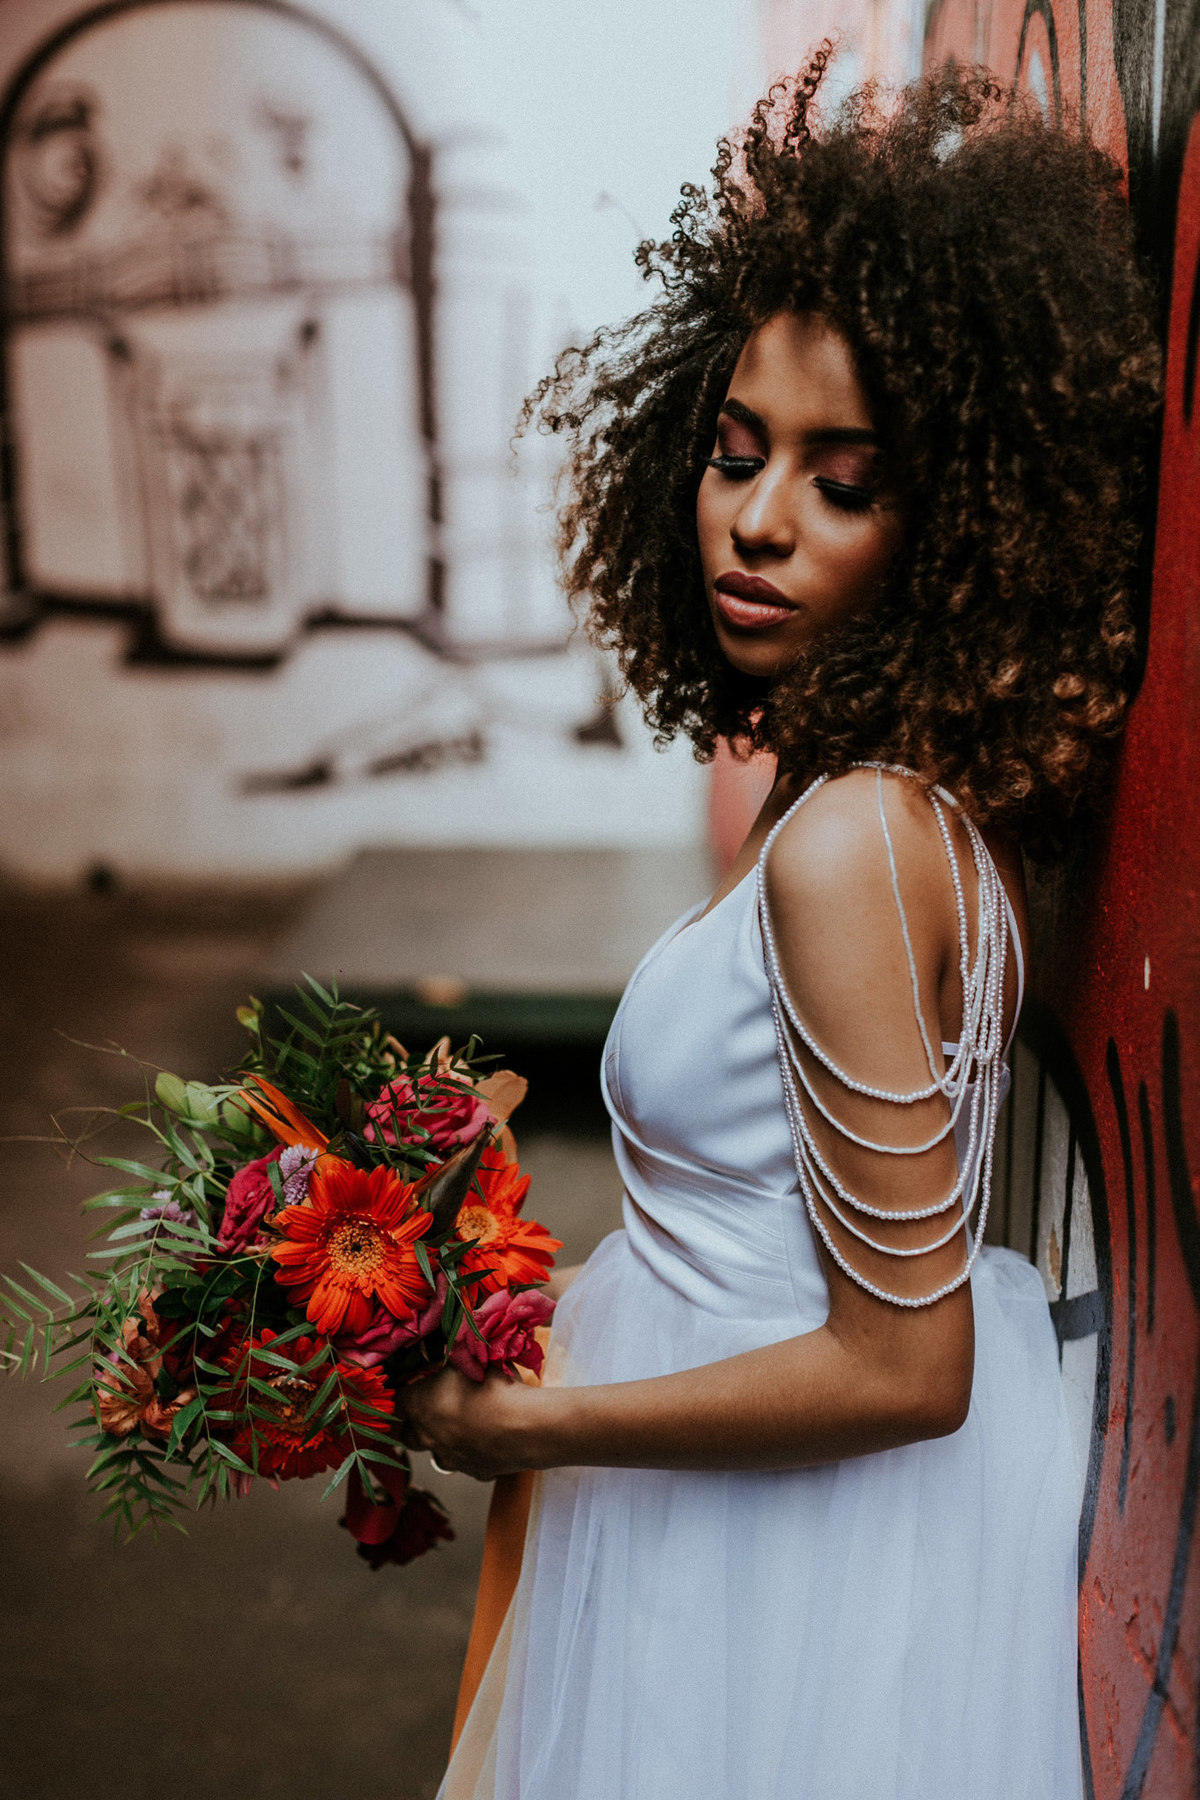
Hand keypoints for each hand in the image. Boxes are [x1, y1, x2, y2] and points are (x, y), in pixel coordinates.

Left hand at [399, 1365, 535, 1481]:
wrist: (525, 1427)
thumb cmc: (493, 1387)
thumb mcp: (470, 1359)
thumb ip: (454, 1355)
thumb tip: (451, 1345)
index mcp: (420, 1405)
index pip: (395, 1401)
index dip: (402, 1391)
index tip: (410, 1384)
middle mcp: (428, 1436)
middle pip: (407, 1434)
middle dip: (416, 1421)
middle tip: (433, 1406)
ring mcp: (450, 1458)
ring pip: (436, 1452)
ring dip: (443, 1440)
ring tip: (465, 1423)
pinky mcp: (474, 1472)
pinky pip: (466, 1462)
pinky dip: (473, 1452)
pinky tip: (491, 1437)